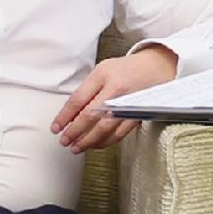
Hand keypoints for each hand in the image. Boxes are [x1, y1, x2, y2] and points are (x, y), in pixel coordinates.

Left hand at [52, 44, 177, 154]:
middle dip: (74, 132)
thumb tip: (70, 114)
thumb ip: (87, 89)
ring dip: (88, 141)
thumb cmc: (126, 69)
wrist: (156, 66)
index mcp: (103, 75)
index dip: (64, 117)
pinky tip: (95, 144)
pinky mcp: (137, 114)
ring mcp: (127, 103)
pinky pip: (119, 133)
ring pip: (104, 128)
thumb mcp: (102, 70)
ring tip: (77, 147)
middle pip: (89, 116)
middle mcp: (115, 89)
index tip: (56, 128)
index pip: (78, 100)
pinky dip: (105, 142)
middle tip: (64, 141)